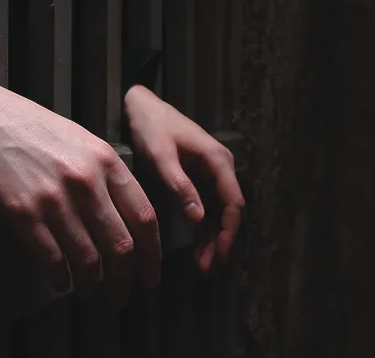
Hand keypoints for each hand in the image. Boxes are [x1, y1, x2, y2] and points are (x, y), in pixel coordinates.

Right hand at [0, 75, 160, 306]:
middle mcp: (85, 181)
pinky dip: (60, 279)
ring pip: (88, 260)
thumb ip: (107, 175)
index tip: (149, 277)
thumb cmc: (30, 127)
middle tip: (120, 298)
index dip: (151, 256)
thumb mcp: (81, 139)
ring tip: (89, 292)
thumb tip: (126, 218)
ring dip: (91, 285)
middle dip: (125, 282)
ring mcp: (54, 198)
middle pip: (121, 247)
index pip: (144, 219)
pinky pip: (51, 259)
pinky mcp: (22, 213)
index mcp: (106, 161)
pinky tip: (60, 282)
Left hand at [124, 85, 244, 271]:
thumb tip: (199, 218)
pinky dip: (203, 229)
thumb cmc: (152, 127)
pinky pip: (206, 207)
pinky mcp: (197, 179)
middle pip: (228, 212)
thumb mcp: (162, 156)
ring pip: (218, 213)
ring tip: (203, 265)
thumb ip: (180, 186)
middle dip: (222, 241)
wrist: (141, 106)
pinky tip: (197, 248)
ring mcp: (210, 174)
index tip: (220, 254)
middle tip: (210, 267)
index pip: (233, 203)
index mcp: (217, 161)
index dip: (229, 232)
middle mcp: (220, 168)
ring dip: (213, 239)